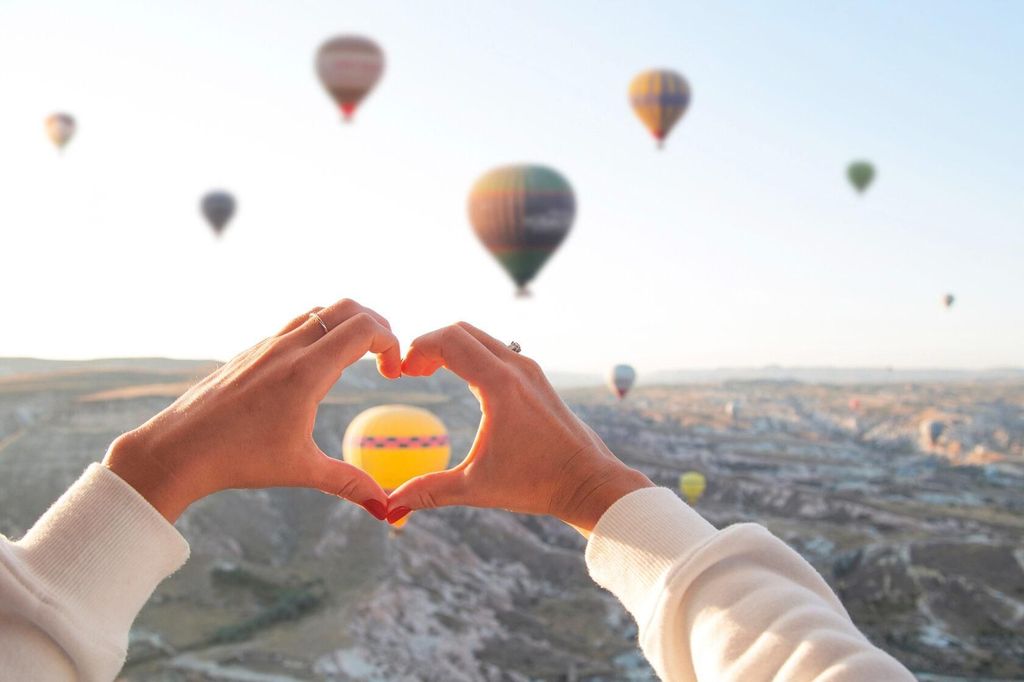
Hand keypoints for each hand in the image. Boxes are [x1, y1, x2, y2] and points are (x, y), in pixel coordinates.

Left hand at [103, 299, 400, 522]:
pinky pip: (294, 325)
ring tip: (357, 359)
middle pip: (347, 307)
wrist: (176, 448)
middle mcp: (287, 349)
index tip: (394, 373)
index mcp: (306, 372)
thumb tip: (385, 508)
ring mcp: (266, 345)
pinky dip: (319, 333)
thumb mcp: (301, 469)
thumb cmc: (237, 459)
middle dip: (376, 324)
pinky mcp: (250, 352)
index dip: (391, 342)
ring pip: (318, 311)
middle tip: (385, 356)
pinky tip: (317, 368)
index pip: (363, 328)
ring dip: (346, 325)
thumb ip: (348, 482)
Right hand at [388, 322, 653, 531]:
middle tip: (411, 371)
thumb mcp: (475, 488)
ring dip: (452, 346)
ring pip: (481, 337)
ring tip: (429, 372)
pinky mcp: (537, 378)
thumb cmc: (536, 484)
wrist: (589, 482)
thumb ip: (429, 491)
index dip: (417, 348)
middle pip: (462, 330)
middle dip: (430, 343)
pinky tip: (462, 380)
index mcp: (500, 385)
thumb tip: (389, 508)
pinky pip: (497, 349)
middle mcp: (517, 367)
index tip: (401, 372)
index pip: (449, 341)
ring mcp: (530, 370)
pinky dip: (472, 354)